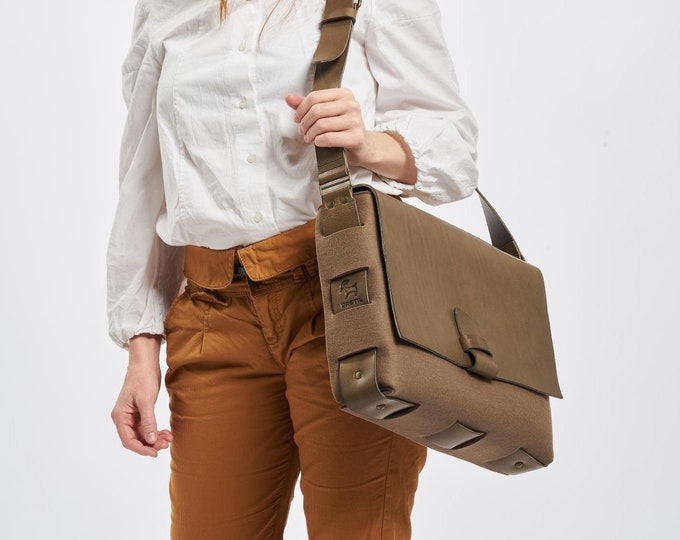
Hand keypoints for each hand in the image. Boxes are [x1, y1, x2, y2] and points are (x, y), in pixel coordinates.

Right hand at [111, 334, 172, 456]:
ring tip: (169, 438)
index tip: (155, 453)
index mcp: (120, 416)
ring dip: (155, 438)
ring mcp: (131, 416)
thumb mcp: (146, 400)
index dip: (141, 449)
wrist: (145, 363)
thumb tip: (150, 440)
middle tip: (166, 444)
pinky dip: (156, 431)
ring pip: (142, 434)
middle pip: (135, 439)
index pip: (128, 440)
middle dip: (151, 444)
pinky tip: (166, 432)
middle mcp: (123, 418)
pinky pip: (147, 427)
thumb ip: (148, 421)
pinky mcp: (140, 412)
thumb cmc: (142, 378)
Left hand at [285, 90, 416, 183]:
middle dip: (304, 123)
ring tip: (309, 138)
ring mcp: (356, 121)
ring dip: (310, 134)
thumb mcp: (326, 114)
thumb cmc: (342, 130)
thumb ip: (308, 105)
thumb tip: (289, 98)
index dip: (301, 109)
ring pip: (321, 124)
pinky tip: (318, 143)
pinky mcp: (356, 137)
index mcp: (344, 94)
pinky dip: (319, 141)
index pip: (315, 97)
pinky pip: (328, 138)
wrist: (362, 147)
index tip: (297, 119)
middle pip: (317, 110)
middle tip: (302, 132)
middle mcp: (352, 105)